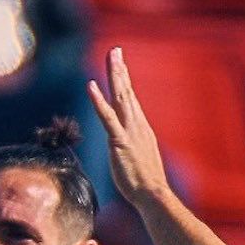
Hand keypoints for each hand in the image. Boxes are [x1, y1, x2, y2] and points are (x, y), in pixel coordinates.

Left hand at [87, 48, 171, 203]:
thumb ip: (134, 148)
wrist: (153, 193)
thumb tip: (130, 147)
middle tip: (116, 50)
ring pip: (120, 97)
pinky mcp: (120, 141)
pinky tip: (90, 86)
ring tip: (111, 56)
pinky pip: (107, 118)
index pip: (131, 99)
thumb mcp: (140, 159)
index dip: (124, 80)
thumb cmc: (146, 183)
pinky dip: (98, 101)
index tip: (120, 64)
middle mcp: (137, 124)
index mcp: (140, 128)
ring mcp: (129, 131)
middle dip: (120, 69)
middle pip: (127, 92)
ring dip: (114, 75)